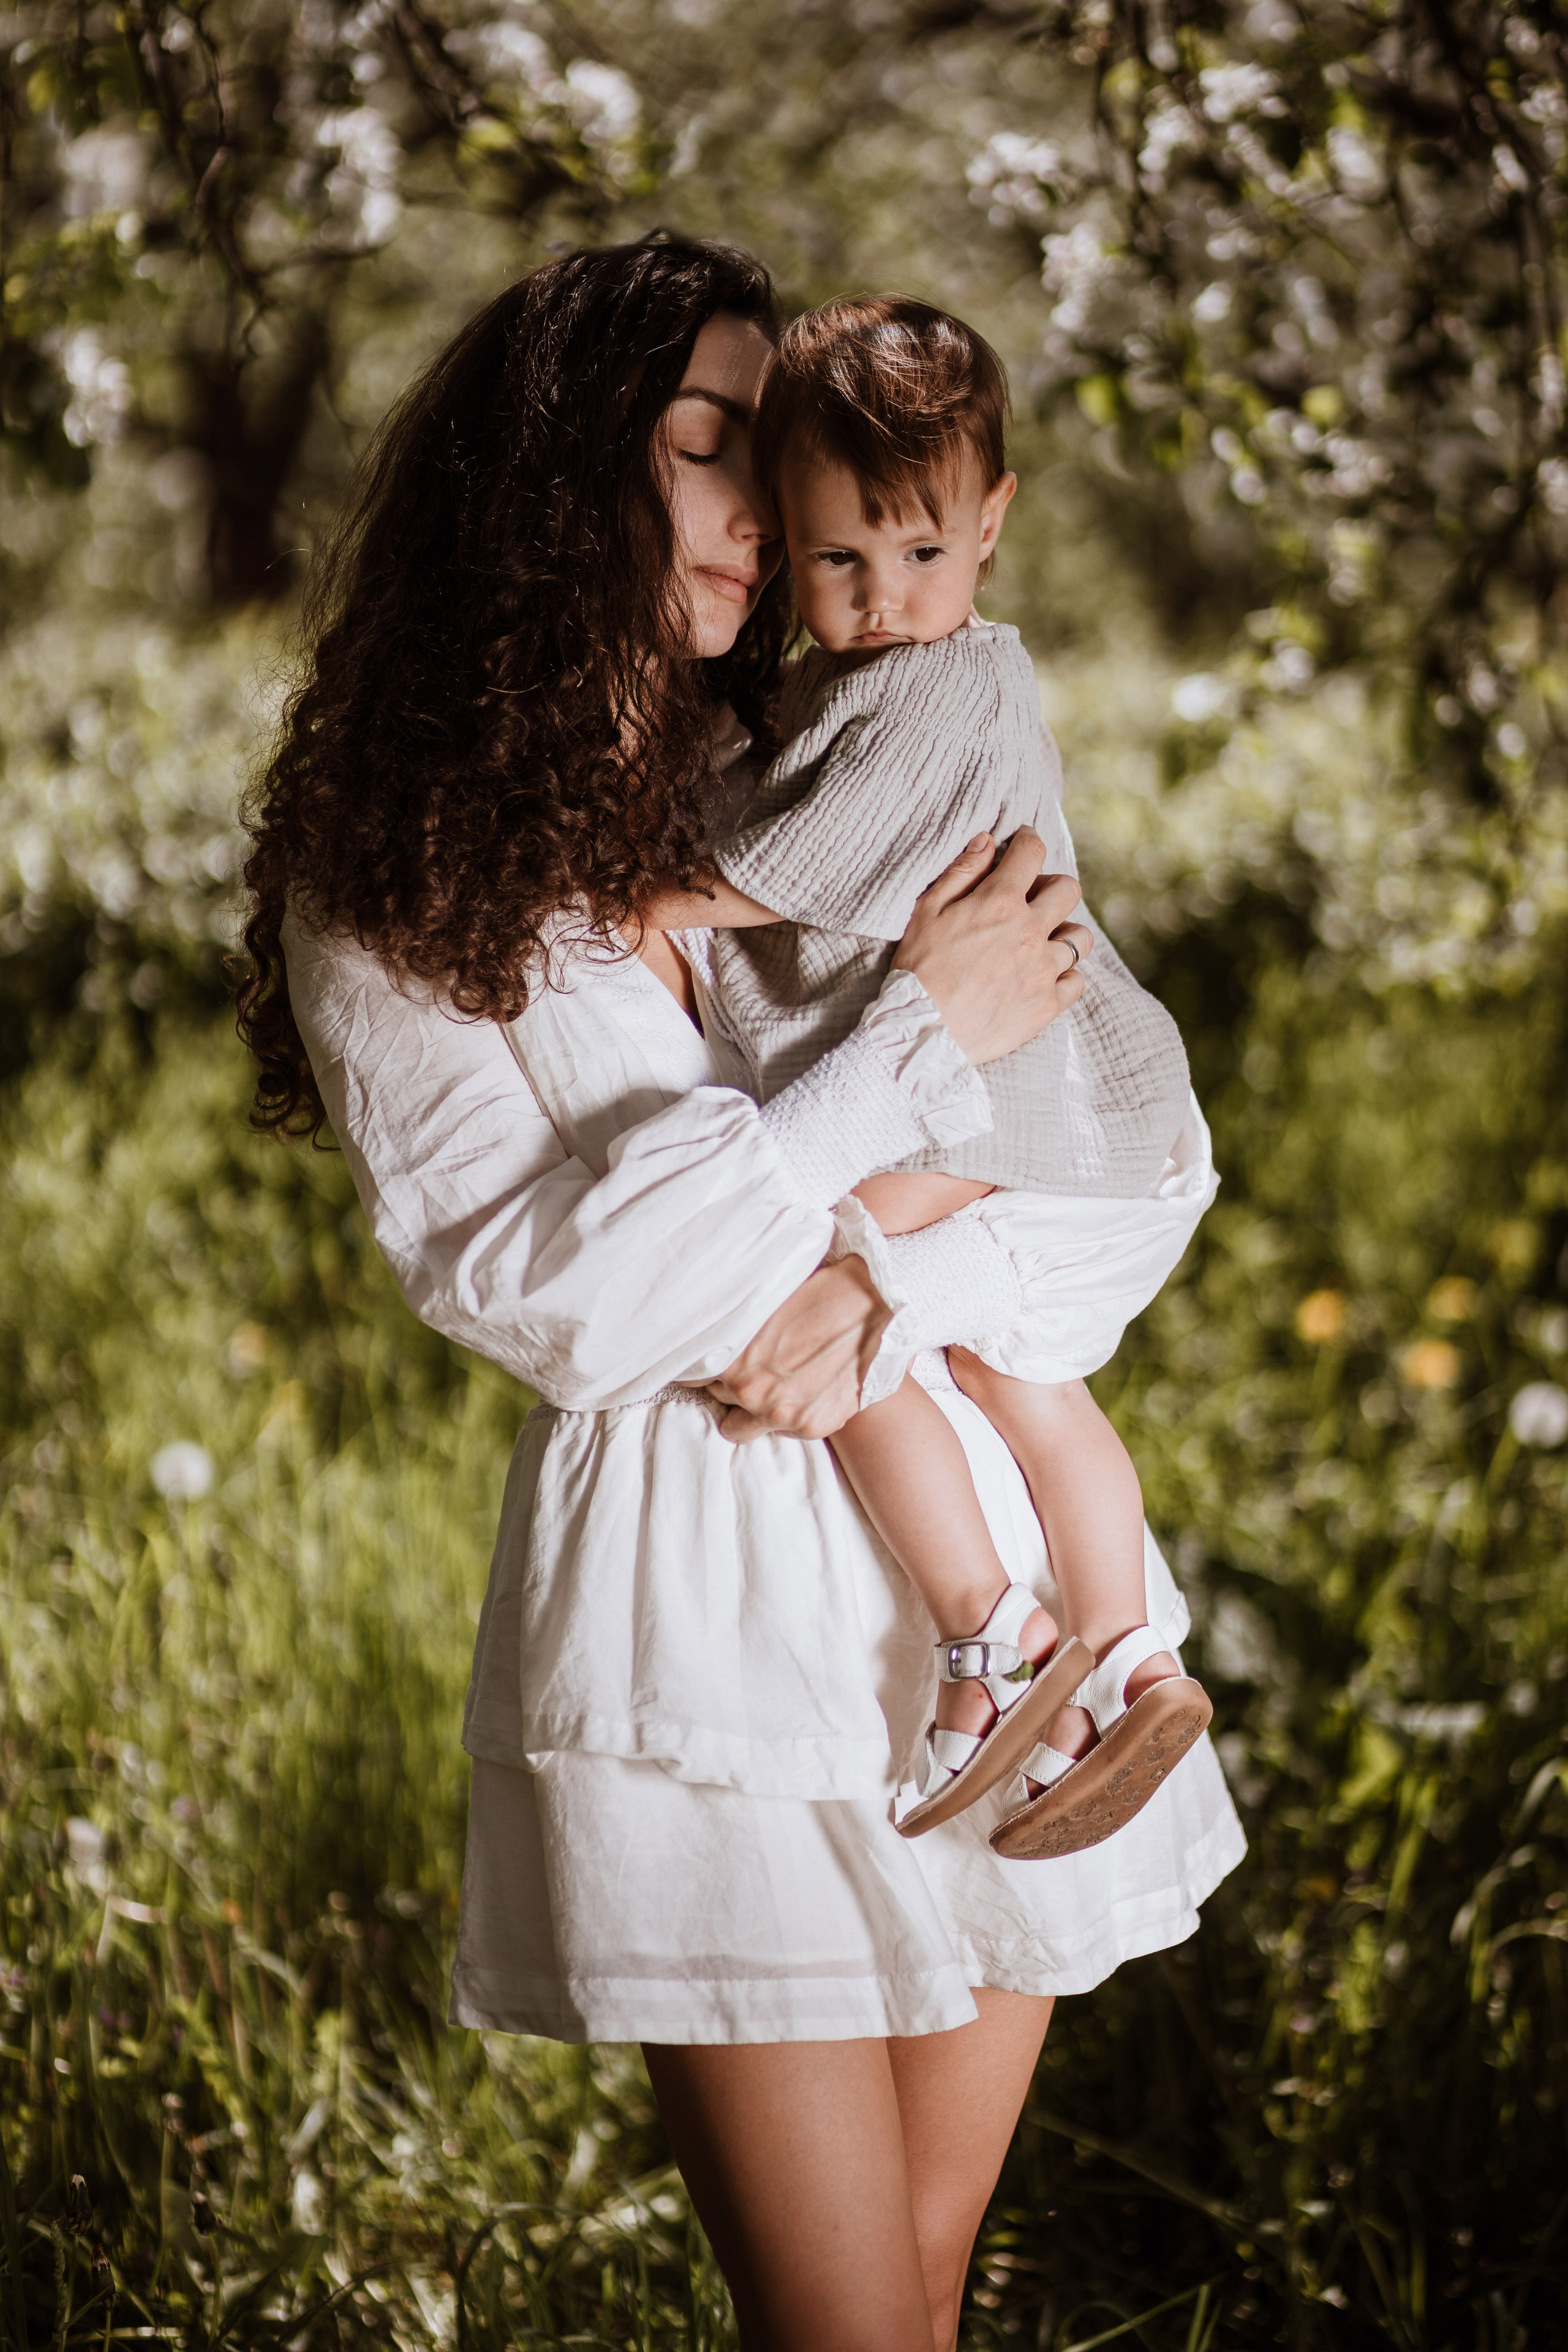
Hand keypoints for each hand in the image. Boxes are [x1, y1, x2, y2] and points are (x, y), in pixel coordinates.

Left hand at [705, 1256, 889, 1443]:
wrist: (878, 1304)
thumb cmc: (819, 1291)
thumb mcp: (763, 1302)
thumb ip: (734, 1329)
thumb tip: (710, 1325)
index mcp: (732, 1360)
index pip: (693, 1377)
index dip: (703, 1366)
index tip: (711, 1360)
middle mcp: (752, 1393)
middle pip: (719, 1398)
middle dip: (731, 1383)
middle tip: (752, 1363)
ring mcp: (784, 1415)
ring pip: (743, 1426)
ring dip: (754, 1408)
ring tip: (775, 1381)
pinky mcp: (815, 1426)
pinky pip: (785, 1430)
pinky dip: (791, 1413)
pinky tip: (805, 1387)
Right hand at [892, 829, 1091, 1064]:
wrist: (921, 1032)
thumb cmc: (917, 970)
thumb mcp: (927, 911)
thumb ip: (961, 872)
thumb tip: (987, 841)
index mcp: (999, 902)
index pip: (1031, 853)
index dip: (1027, 841)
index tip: (1022, 845)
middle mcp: (1030, 932)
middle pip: (1068, 890)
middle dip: (1051, 886)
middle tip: (1031, 899)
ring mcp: (1043, 970)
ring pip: (1080, 938)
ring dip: (1064, 932)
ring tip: (1042, 941)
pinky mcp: (1047, 1005)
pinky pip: (1077, 981)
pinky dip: (1066, 975)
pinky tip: (1045, 976)